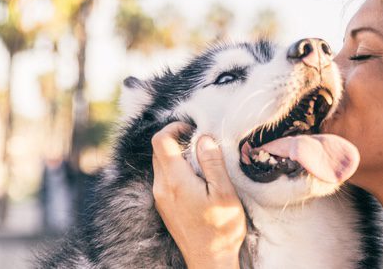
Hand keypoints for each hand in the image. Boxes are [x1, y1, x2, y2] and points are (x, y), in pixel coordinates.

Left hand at [151, 122, 245, 268]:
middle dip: (177, 139)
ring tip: (202, 160)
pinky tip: (197, 179)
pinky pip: (165, 179)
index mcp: (175, 180)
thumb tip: (203, 138)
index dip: (174, 127)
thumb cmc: (221, 228)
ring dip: (177, 155)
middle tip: (201, 142)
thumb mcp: (224, 192)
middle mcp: (161, 187)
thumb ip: (212, 163)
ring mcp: (161, 198)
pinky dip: (177, 170)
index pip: (160, 141)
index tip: (193, 128)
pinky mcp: (164, 207)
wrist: (209, 260)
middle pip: (159, 151)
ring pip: (161, 165)